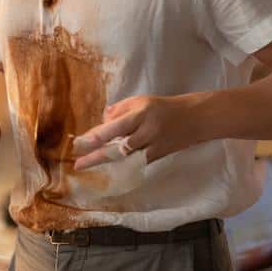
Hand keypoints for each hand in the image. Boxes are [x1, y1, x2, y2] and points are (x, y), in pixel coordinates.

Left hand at [71, 94, 194, 170]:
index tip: (80, 143)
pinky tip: (106, 169)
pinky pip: (135, 163)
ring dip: (105, 163)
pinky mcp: (157, 157)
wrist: (193, 119)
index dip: (96, 136)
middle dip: (96, 156)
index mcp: (141, 114)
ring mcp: (153, 146)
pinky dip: (120, 166)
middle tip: (78, 164)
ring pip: (125, 158)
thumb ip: (119, 109)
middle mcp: (146, 132)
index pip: (115, 127)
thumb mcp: (140, 100)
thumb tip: (102, 121)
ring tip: (86, 166)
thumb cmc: (163, 107)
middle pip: (117, 147)